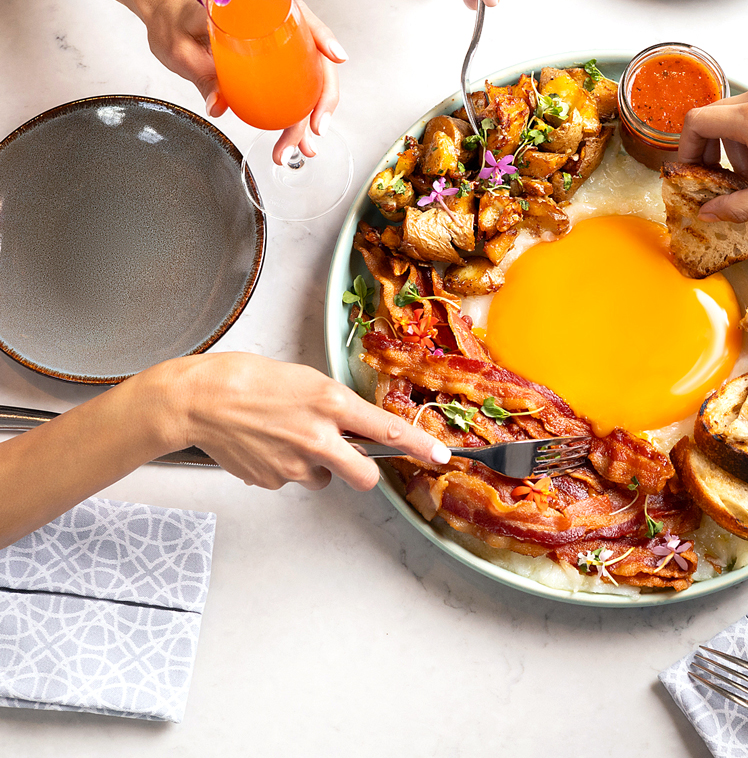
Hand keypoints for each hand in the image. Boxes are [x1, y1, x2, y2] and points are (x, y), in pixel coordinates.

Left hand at [142, 0, 345, 165]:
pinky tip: (296, 134)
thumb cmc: (170, 19)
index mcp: (259, 8)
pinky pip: (293, 88)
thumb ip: (201, 73)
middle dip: (321, 100)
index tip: (335, 58)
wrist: (161, 16)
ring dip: (310, 117)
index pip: (304, 19)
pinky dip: (297, 115)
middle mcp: (276, 26)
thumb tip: (219, 105)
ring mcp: (276, 47)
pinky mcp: (269, 65)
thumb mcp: (180, 47)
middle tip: (313, 132)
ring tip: (303, 147)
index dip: (324, 38)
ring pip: (307, 81)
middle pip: (314, 60)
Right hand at [161, 353, 449, 491]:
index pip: (387, 430)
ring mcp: (294, 464)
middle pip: (364, 476)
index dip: (419, 446)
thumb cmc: (246, 378)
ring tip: (285, 436)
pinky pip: (291, 479)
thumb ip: (334, 404)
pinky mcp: (272, 480)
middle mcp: (318, 437)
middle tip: (350, 458)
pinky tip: (264, 444)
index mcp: (330, 404)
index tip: (440, 456)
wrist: (196, 400)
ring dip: (315, 465)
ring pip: (323, 477)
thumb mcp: (304, 378)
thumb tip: (354, 423)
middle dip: (364, 473)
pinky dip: (284, 466)